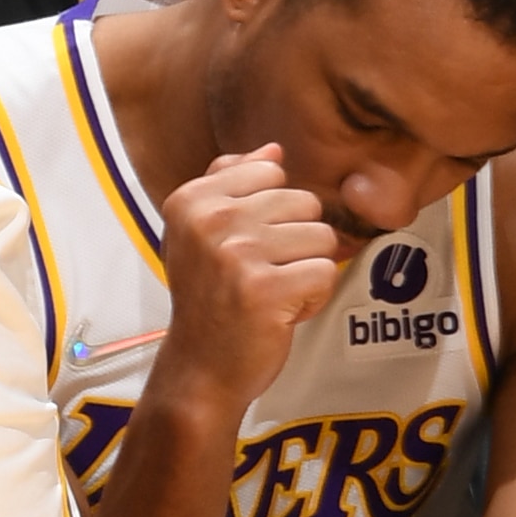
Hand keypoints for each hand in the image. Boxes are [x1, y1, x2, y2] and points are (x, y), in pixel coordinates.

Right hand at [151, 140, 339, 405]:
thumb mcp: (200, 233)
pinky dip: (313, 298)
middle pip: (303, 201)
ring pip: (320, 237)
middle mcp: (210, 220)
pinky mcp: (266, 290)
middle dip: (295, 242)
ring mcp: (237, 255)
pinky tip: (282, 313)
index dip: (272, 212)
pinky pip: (325, 272)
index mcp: (191, 199)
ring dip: (306, 270)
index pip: (271, 170)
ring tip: (273, 293)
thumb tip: (273, 148)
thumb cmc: (208, 298)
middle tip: (261, 275)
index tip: (244, 246)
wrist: (200, 368)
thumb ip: (232, 183)